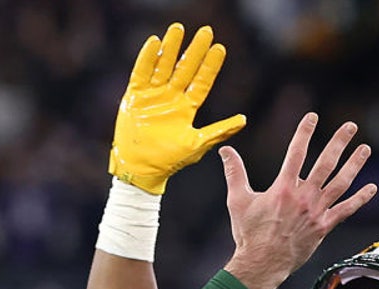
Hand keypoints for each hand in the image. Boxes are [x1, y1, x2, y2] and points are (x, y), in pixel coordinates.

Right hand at [109, 23, 246, 194]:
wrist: (141, 170)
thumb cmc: (169, 160)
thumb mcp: (197, 144)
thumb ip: (219, 131)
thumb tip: (243, 120)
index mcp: (186, 108)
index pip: (201, 82)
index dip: (210, 66)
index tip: (220, 48)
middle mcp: (171, 98)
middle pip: (184, 69)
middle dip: (194, 51)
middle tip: (206, 32)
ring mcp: (153, 95)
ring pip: (164, 66)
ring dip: (171, 48)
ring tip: (178, 29)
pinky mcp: (135, 97)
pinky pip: (141, 73)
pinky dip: (147, 58)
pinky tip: (155, 43)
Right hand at [221, 114, 377, 288]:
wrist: (262, 263)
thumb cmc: (249, 234)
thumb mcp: (237, 200)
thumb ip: (234, 173)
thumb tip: (225, 150)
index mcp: (283, 188)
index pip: (296, 153)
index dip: (305, 133)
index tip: (313, 117)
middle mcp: (303, 196)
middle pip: (326, 163)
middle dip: (339, 142)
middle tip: (350, 126)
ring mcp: (316, 212)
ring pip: (340, 183)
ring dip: (354, 164)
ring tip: (365, 149)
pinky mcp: (324, 227)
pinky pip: (346, 210)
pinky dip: (360, 199)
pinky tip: (372, 188)